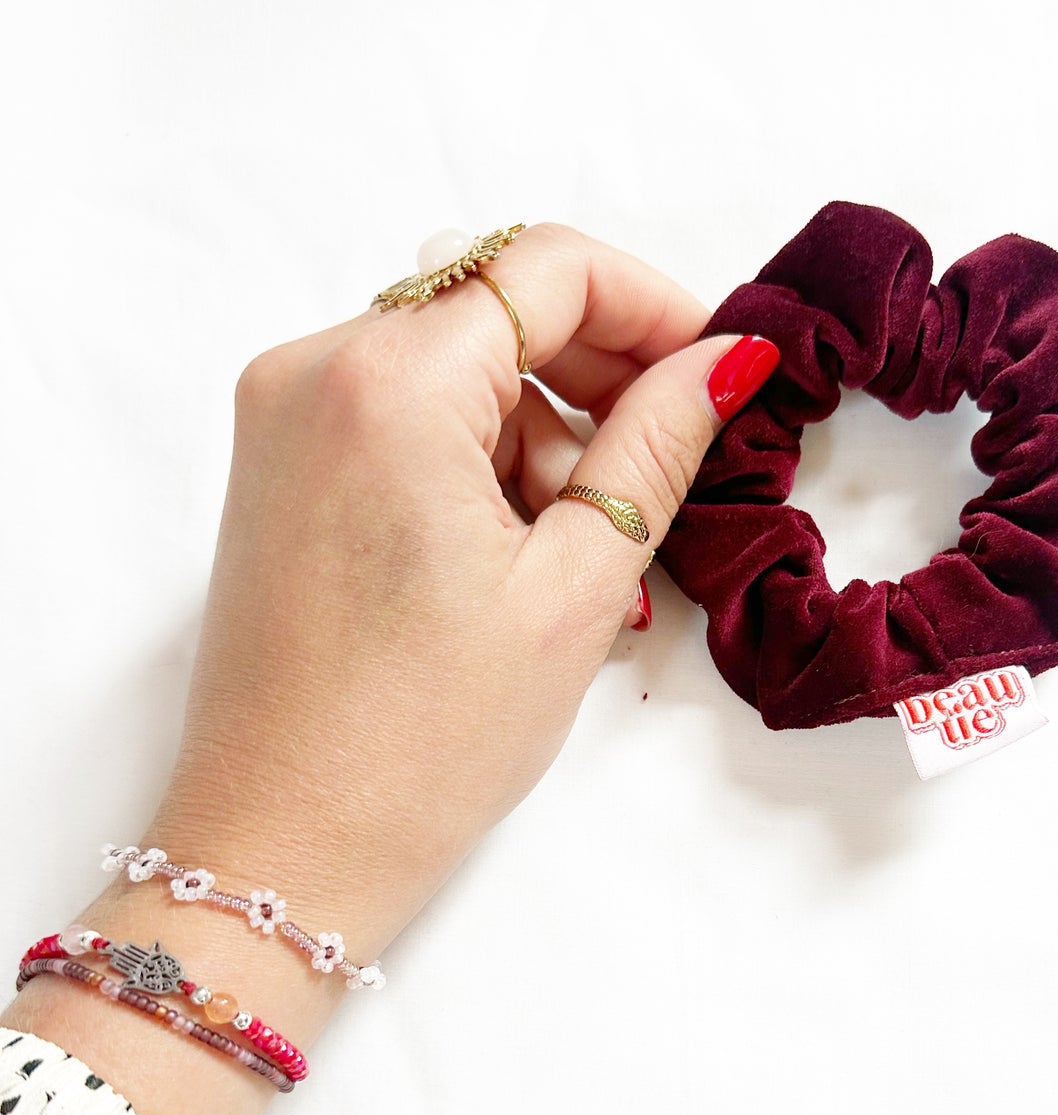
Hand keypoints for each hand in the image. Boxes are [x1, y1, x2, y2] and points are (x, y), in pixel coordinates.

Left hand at [3, 223, 778, 1114]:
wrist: (283, 847)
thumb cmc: (425, 739)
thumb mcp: (574, 585)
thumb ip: (655, 445)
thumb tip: (724, 357)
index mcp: (386, 382)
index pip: (546, 267)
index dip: (652, 304)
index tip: (718, 369)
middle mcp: (312, 370)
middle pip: (493, 308)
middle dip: (597, 374)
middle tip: (672, 464)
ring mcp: (282, 421)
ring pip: (453, 369)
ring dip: (540, 432)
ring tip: (588, 557)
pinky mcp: (277, 473)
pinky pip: (400, 419)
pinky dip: (475, 462)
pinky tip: (520, 559)